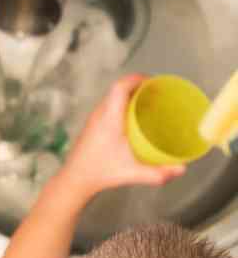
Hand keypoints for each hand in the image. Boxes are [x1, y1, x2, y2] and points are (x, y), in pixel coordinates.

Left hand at [60, 74, 185, 198]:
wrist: (75, 178)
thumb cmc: (101, 171)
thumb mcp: (132, 173)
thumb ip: (158, 173)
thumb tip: (182, 169)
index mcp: (109, 118)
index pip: (119, 87)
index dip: (137, 79)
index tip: (154, 82)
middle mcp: (100, 113)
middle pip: (118, 89)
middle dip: (139, 87)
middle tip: (157, 94)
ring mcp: (95, 118)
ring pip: (112, 97)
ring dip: (130, 95)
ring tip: (149, 104)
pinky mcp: (93, 124)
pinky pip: (109, 105)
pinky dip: (123, 105)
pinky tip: (134, 118)